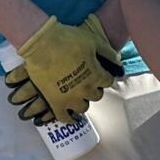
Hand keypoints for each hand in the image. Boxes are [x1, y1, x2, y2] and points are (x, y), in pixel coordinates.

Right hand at [10, 15, 124, 125]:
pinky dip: (69, 119)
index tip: (101, 72)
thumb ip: (108, 53)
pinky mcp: (55, 102)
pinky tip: (71, 117)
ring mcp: (70, 98)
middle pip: (96, 95)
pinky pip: (64, 117)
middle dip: (94, 87)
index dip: (105, 75)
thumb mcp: (93, 41)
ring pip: (83, 107)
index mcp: (96, 76)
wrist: (42, 44)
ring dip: (82, 101)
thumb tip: (117, 62)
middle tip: (88, 81)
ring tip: (78, 95)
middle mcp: (85, 90)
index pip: (108, 81)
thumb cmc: (67, 40)